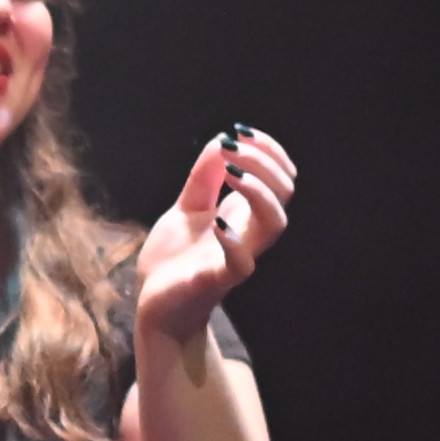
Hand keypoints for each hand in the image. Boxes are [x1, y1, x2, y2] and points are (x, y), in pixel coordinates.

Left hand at [135, 123, 297, 343]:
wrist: (154, 308)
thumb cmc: (174, 261)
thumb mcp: (187, 209)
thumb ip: (204, 179)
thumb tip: (221, 140)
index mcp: (244, 215)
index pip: (280, 178)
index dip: (270, 150)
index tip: (240, 132)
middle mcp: (248, 233)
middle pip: (285, 193)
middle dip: (264, 161)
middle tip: (231, 147)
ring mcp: (236, 256)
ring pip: (275, 224)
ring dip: (259, 191)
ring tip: (232, 173)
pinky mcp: (216, 281)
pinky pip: (242, 264)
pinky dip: (234, 241)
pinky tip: (217, 222)